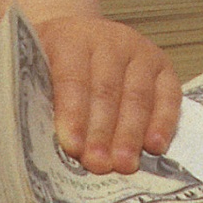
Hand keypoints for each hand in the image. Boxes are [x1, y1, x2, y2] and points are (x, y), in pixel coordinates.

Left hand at [34, 13, 177, 174]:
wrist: (78, 37)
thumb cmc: (53, 63)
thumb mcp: (34, 71)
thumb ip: (36, 98)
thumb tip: (39, 142)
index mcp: (69, 39)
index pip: (72, 79)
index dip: (73, 114)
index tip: (72, 147)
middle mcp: (108, 39)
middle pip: (106, 90)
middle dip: (102, 132)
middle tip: (98, 164)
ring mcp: (139, 51)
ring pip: (137, 96)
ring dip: (131, 134)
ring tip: (124, 164)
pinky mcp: (162, 66)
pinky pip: (168, 96)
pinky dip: (163, 123)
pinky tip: (155, 146)